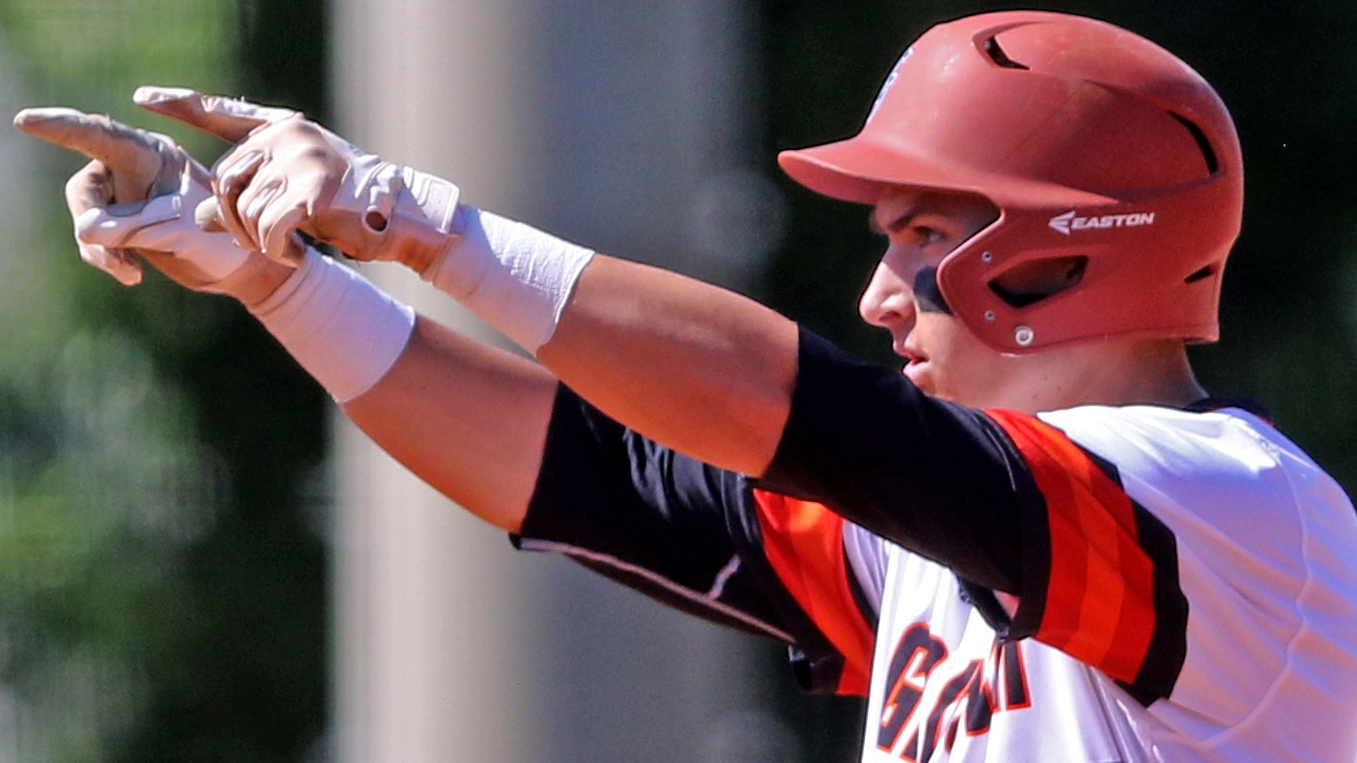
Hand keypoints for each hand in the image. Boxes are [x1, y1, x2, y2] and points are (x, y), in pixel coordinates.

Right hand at [12, 104, 285, 297]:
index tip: (27, 121)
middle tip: (118, 258)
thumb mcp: (181, 228)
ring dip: (101, 250)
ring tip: (131, 271)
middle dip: (92, 224)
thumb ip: (135, 225)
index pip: (101, 136)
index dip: (62, 127)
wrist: (238, 266)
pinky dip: (107, 259)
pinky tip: (134, 275)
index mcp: (152, 154)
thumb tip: (84, 229)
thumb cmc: (222, 238)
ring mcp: (125, 197)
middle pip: (84, 189)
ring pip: (86, 219)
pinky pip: (94, 240)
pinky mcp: (123, 224)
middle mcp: (132, 169)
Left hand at [135, 86, 460, 271]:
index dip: (182, 105)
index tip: (146, 98)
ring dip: (259, 243)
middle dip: (234, 223)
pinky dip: (276, 252)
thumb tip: (200, 218)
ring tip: (286, 251)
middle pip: (225, 181)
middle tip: (263, 245)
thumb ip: (253, 195)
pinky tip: (296, 257)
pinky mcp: (313, 191)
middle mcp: (290, 136)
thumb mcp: (298, 194)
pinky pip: (268, 229)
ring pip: (244, 211)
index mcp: (285, 128)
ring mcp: (302, 160)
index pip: (224, 113)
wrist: (405, 221)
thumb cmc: (354, 210)